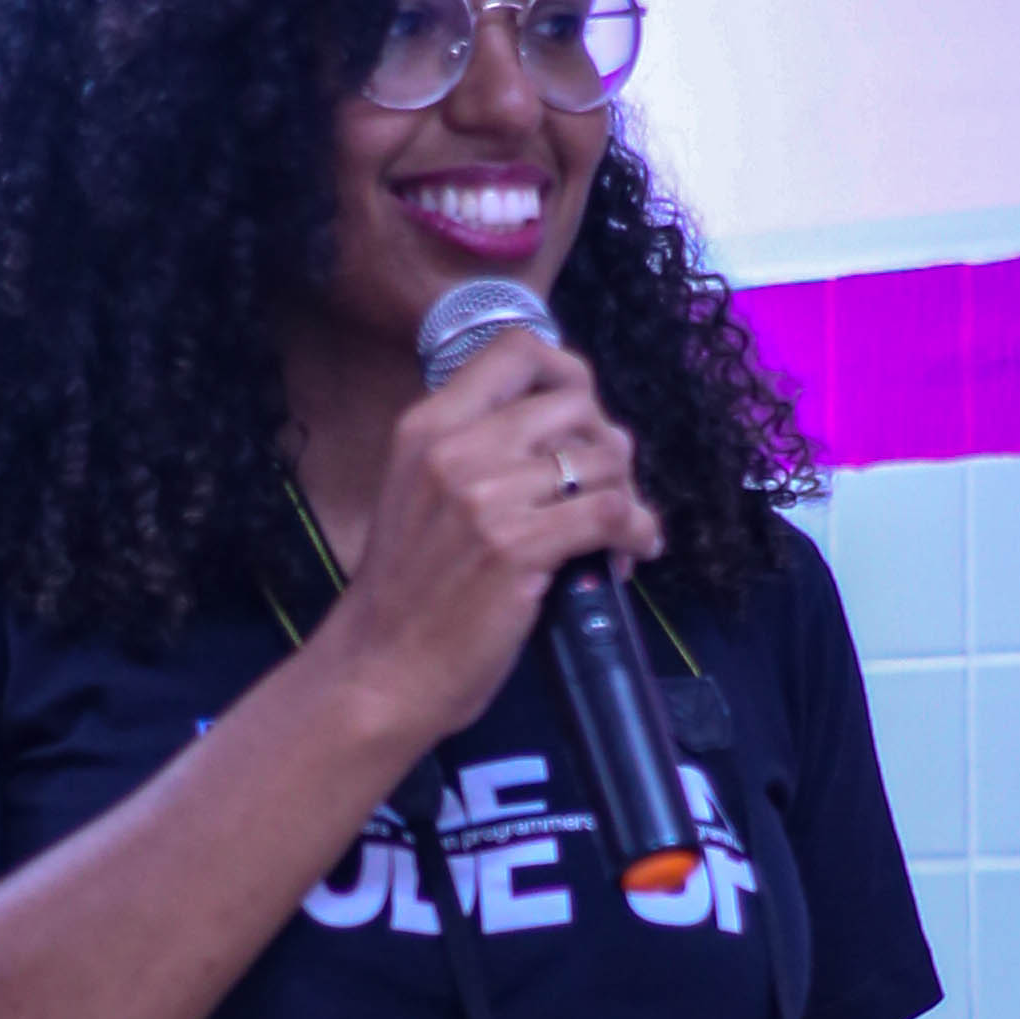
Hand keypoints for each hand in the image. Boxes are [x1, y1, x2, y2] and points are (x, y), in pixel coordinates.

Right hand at [320, 329, 664, 746]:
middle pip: (575, 402)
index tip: (583, 419)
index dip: (568, 374)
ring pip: (603, 458)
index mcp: (427, 427)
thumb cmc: (406, 593)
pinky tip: (635, 550)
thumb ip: (473, 450)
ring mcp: (486, 498)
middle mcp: (455, 450)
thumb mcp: (417, 493)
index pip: (517, 350)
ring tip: (620, 534)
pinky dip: (639, 530)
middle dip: (607, 445)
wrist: (380, 668)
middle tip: (606, 489)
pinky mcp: (518, 548)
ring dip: (628, 494)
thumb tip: (562, 430)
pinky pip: (612, 512)